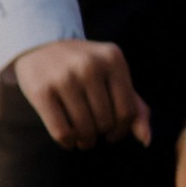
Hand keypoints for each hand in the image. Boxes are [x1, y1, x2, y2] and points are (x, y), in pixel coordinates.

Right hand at [6, 35, 149, 152]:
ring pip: (84, 129)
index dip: (121, 130)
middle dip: (99, 134)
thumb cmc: (83, 67)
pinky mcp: (41, 91)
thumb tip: (146, 139)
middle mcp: (90, 66)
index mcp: (113, 59)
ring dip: (84, 141)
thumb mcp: (113, 76)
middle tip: (92, 132)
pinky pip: (61, 131)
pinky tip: (67, 140)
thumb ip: (135, 105)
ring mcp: (64, 78)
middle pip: (105, 122)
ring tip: (81, 138)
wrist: (40, 44)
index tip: (111, 133)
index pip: (127, 112)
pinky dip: (67, 142)